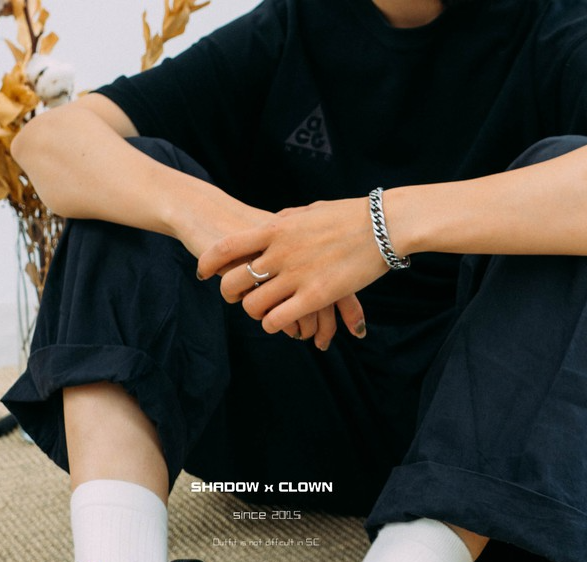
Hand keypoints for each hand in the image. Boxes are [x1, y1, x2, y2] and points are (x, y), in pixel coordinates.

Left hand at [197, 198, 387, 349]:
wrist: (383, 224)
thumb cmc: (349, 215)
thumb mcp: (307, 212)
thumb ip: (284, 223)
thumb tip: (269, 227)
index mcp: (276, 228)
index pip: (227, 247)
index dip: (208, 261)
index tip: (203, 271)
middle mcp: (280, 252)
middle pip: (234, 281)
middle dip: (229, 293)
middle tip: (235, 298)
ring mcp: (297, 275)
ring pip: (254, 305)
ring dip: (254, 313)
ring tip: (262, 313)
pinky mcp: (315, 296)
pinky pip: (278, 319)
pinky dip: (273, 325)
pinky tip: (278, 323)